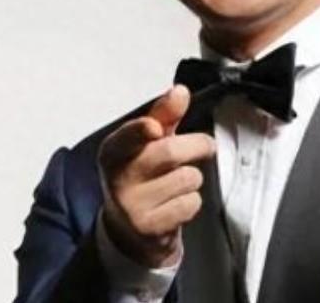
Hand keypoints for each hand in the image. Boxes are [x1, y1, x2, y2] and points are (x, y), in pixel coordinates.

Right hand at [97, 84, 215, 267]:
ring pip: (187, 179)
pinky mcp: (150, 228)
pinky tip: (176, 203)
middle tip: (206, 145)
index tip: (155, 128)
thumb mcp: (147, 143)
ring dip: (193, 178)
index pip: (126, 137)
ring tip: (178, 182)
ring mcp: (132, 206)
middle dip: (198, 145)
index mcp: (113, 151)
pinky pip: (190, 204)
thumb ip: (164, 115)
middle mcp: (118, 178)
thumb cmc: (141, 175)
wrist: (128, 226)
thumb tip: (179, 91)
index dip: (141, 130)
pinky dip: (192, 201)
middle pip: (169, 152)